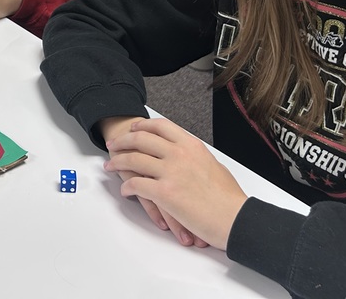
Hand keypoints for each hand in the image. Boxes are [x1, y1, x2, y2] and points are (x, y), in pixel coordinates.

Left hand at [102, 117, 247, 249]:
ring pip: (133, 160)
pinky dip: (127, 186)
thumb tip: (188, 156)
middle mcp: (178, 153)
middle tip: (113, 144)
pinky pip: (136, 185)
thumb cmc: (228, 198)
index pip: (160, 126)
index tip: (132, 128)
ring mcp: (170, 172)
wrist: (235, 218)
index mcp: (191, 145)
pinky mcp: (164, 192)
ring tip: (110, 165)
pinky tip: (125, 190)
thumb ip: (196, 157)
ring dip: (118, 162)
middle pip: (141, 139)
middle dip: (123, 140)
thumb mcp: (213, 165)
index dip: (142, 126)